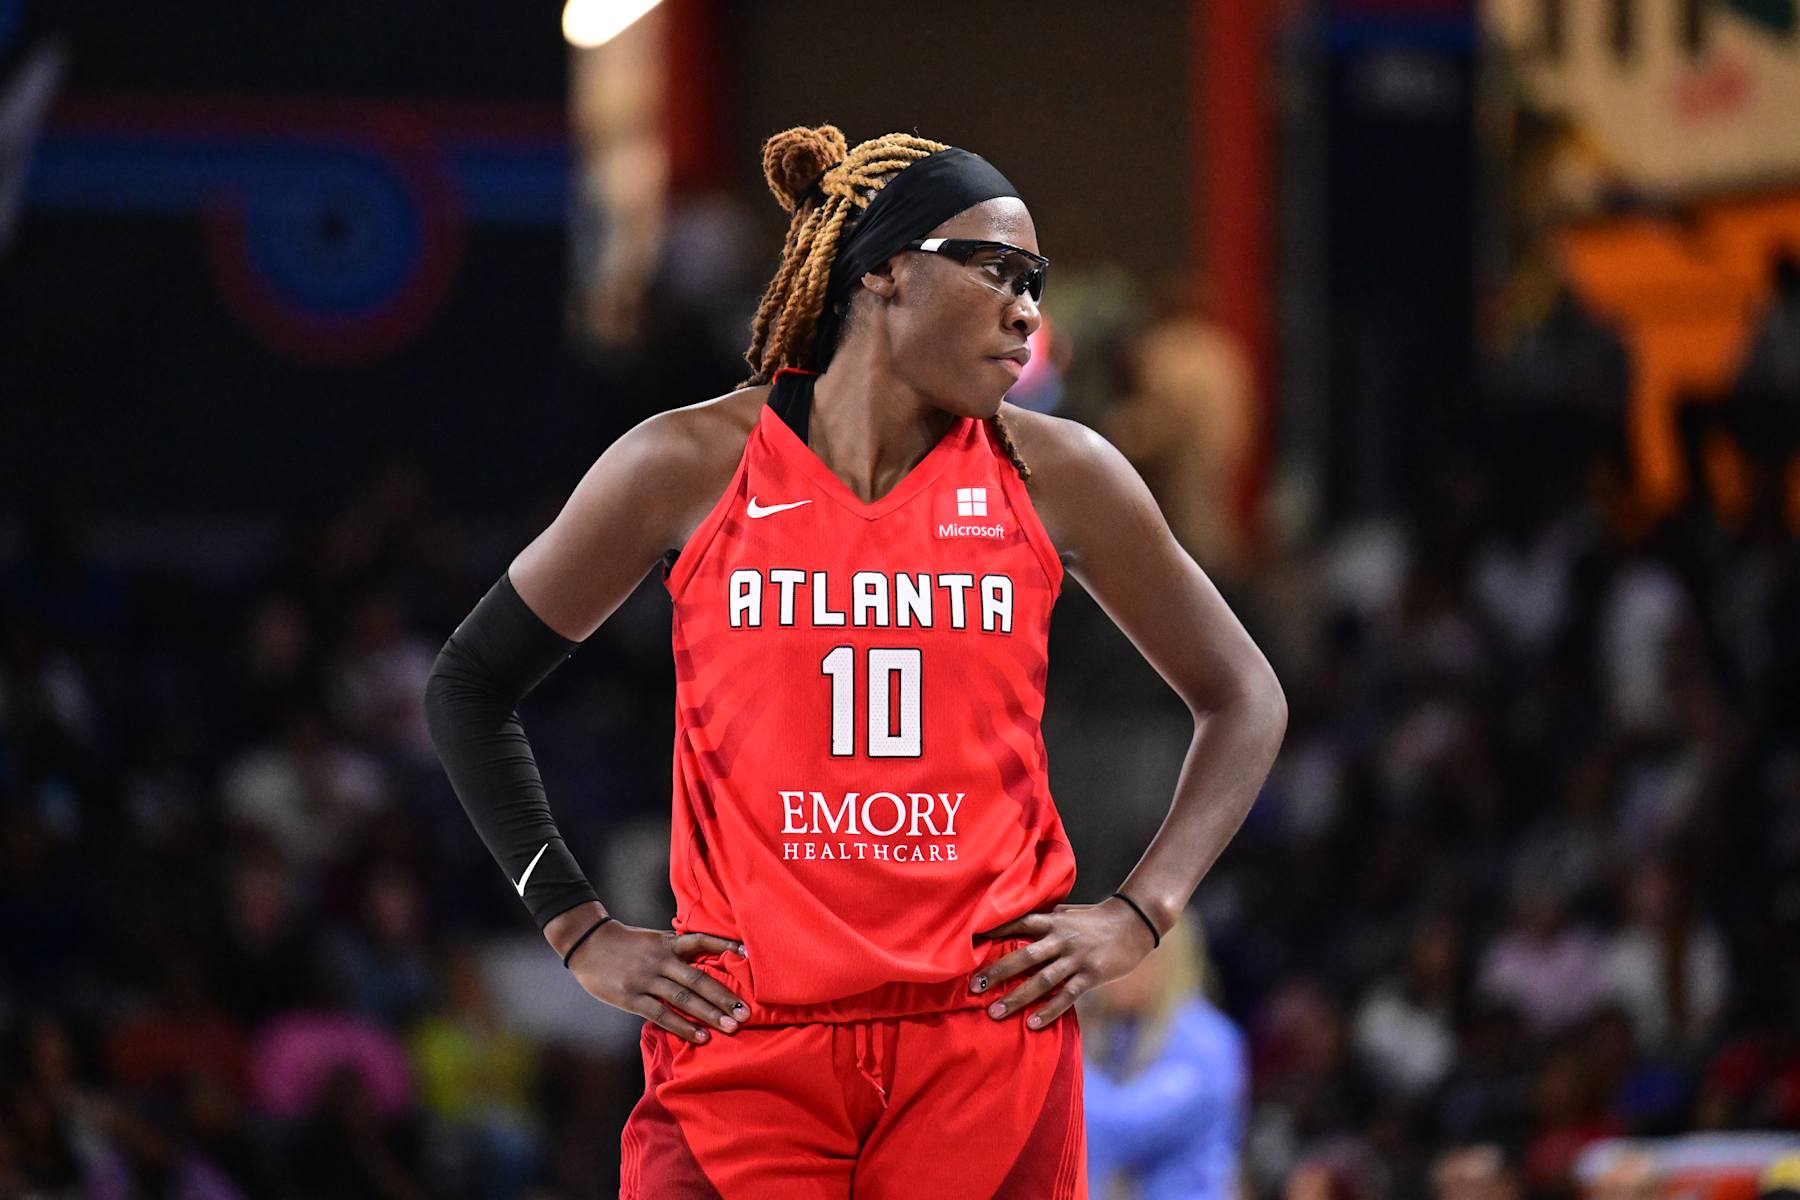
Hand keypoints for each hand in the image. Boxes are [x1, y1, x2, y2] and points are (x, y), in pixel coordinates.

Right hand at [566, 922, 749, 1044]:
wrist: (588, 944)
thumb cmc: (626, 945)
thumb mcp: (654, 940)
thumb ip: (677, 952)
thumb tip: (707, 965)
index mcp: (668, 943)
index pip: (702, 940)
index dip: (725, 946)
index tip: (749, 954)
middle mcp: (661, 959)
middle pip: (698, 978)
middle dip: (724, 996)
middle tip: (746, 1012)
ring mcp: (646, 979)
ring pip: (684, 998)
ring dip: (709, 1014)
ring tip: (731, 1027)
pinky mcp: (632, 997)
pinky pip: (662, 1014)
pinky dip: (683, 1026)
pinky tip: (700, 1037)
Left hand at [971, 898, 1158, 1028]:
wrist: (1134, 923)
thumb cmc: (1095, 919)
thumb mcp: (1067, 913)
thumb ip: (1044, 920)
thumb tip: (1015, 924)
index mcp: (1053, 921)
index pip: (1018, 924)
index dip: (994, 932)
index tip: (969, 944)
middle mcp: (1061, 939)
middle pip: (1024, 956)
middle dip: (997, 972)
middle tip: (973, 987)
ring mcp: (1076, 958)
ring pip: (1041, 981)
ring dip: (1016, 998)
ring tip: (994, 1013)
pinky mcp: (1091, 975)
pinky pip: (1066, 996)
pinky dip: (1049, 1011)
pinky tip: (1032, 1024)